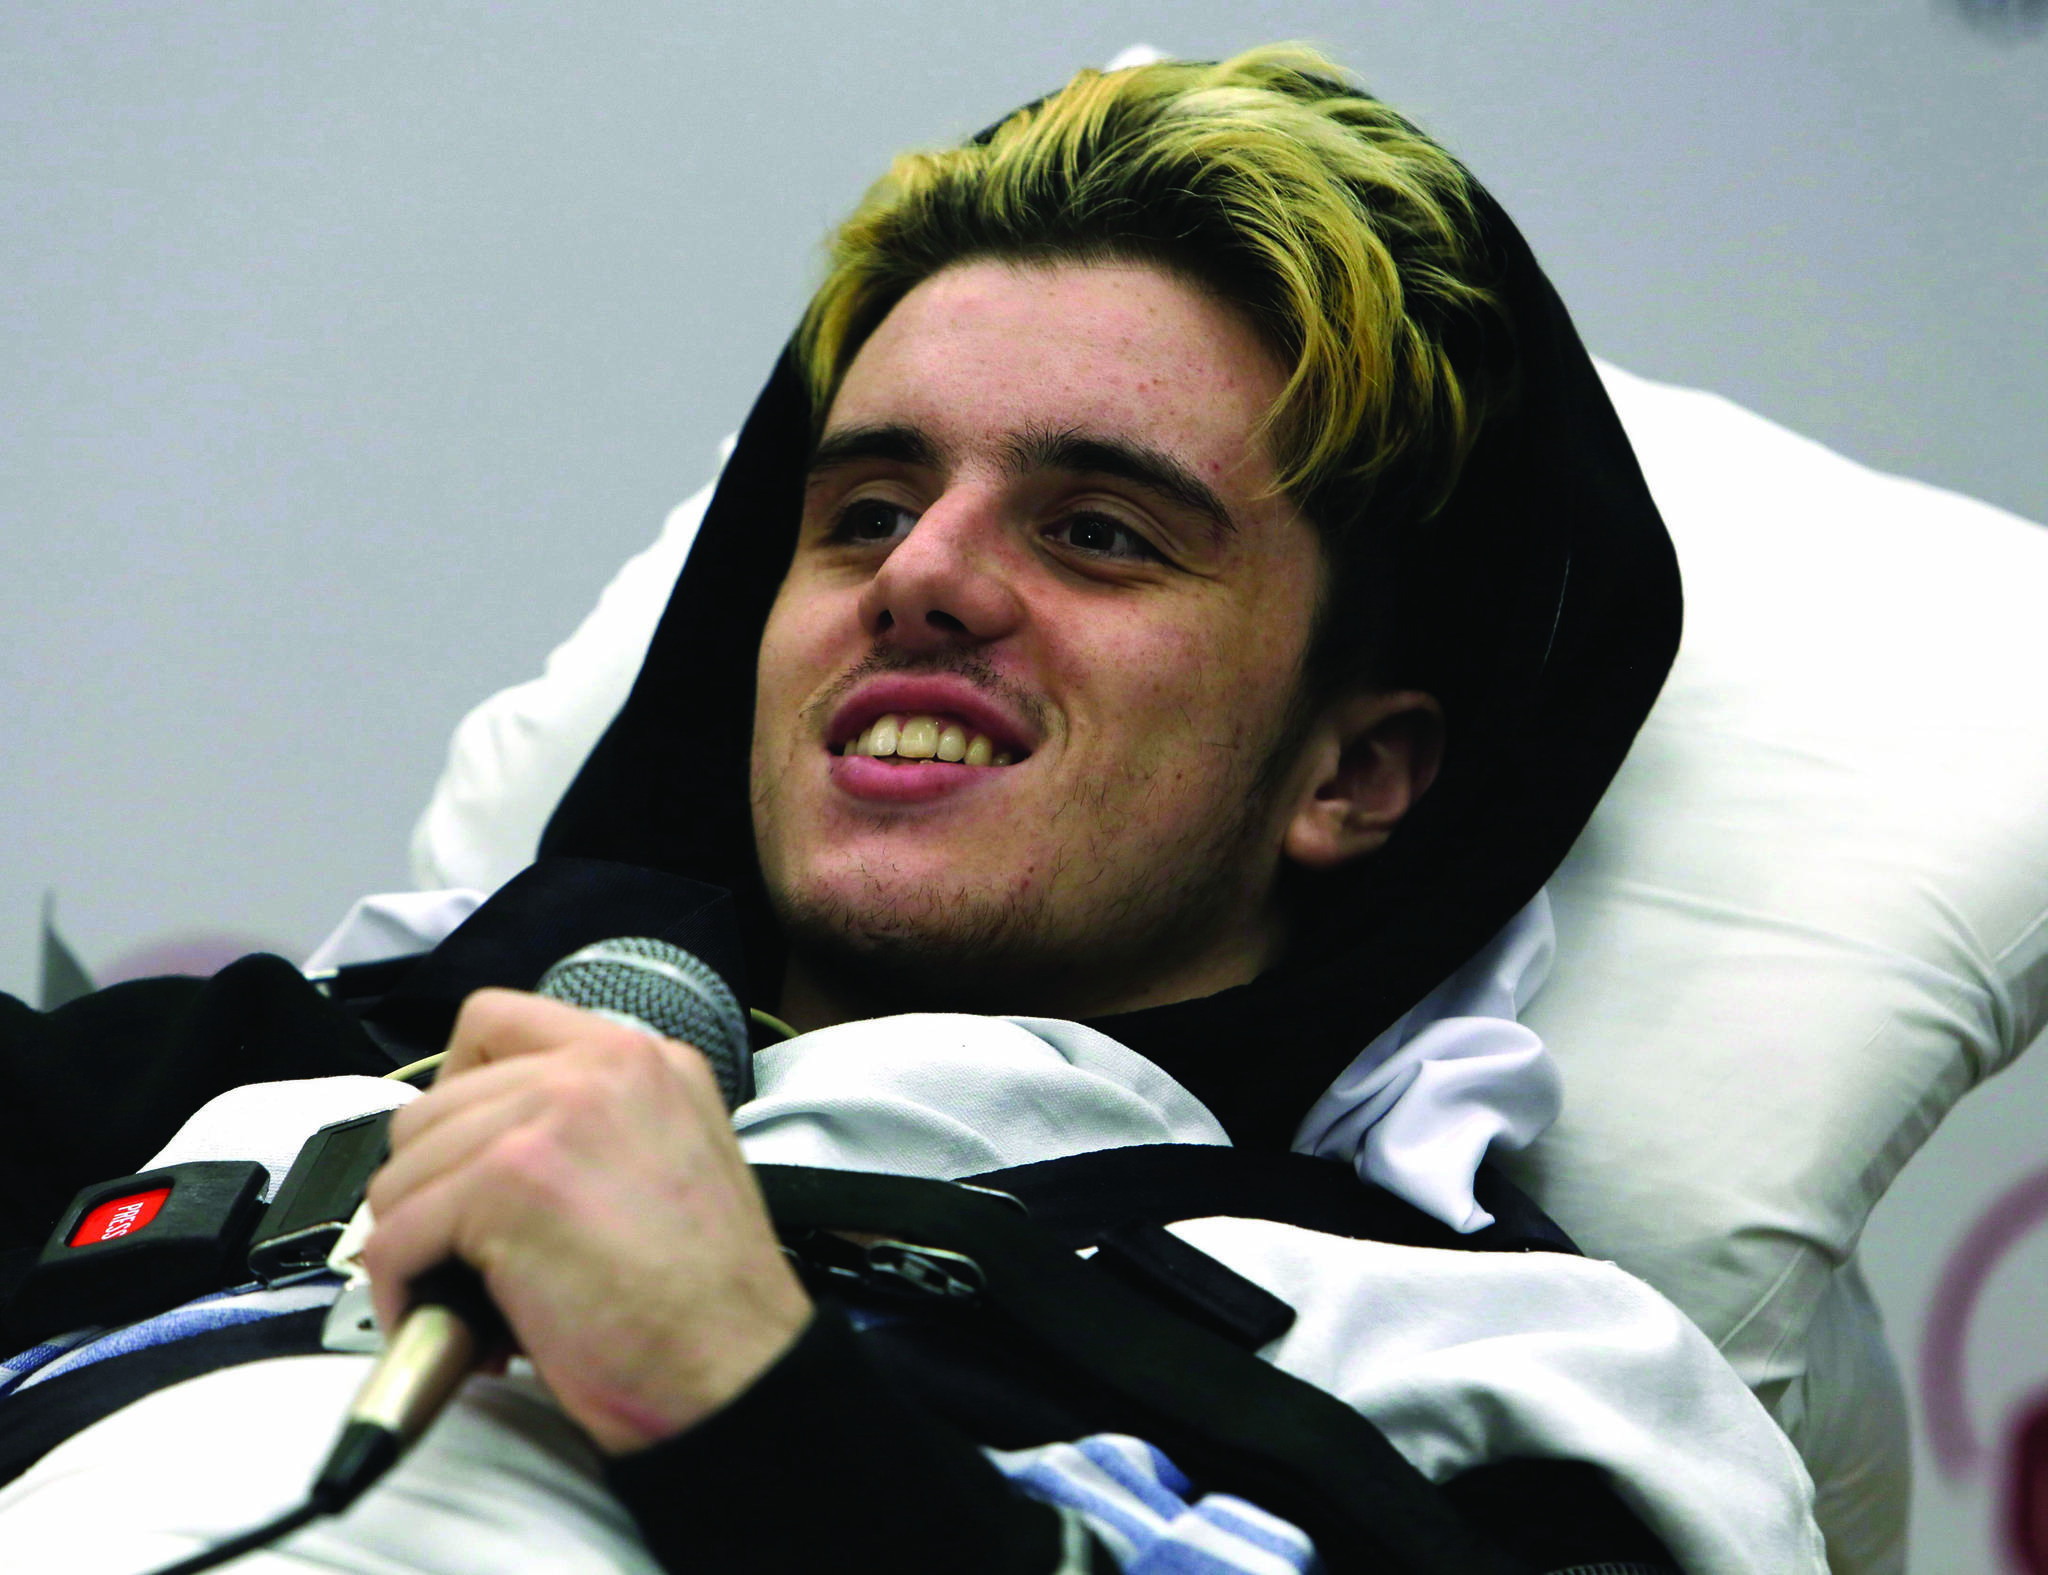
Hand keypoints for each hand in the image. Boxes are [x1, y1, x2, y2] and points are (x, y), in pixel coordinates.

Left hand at [362, 988, 811, 1453]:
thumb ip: (596, 1127)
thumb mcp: (678, 1160)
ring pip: (404, 1173)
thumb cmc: (713, 1304)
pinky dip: (403, 1292)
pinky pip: (395, 1236)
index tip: (462, 1154)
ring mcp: (551, 1119)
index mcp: (646, 1060)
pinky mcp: (507, 1185)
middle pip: (432, 1106)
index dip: (457, 1093)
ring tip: (464, 1298)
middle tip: (464, 1255)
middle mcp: (602, 1069)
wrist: (737, 1369)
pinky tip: (450, 1324)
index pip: (496, 1024)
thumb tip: (489, 1153)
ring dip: (414, 1245)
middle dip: (431, 1190)